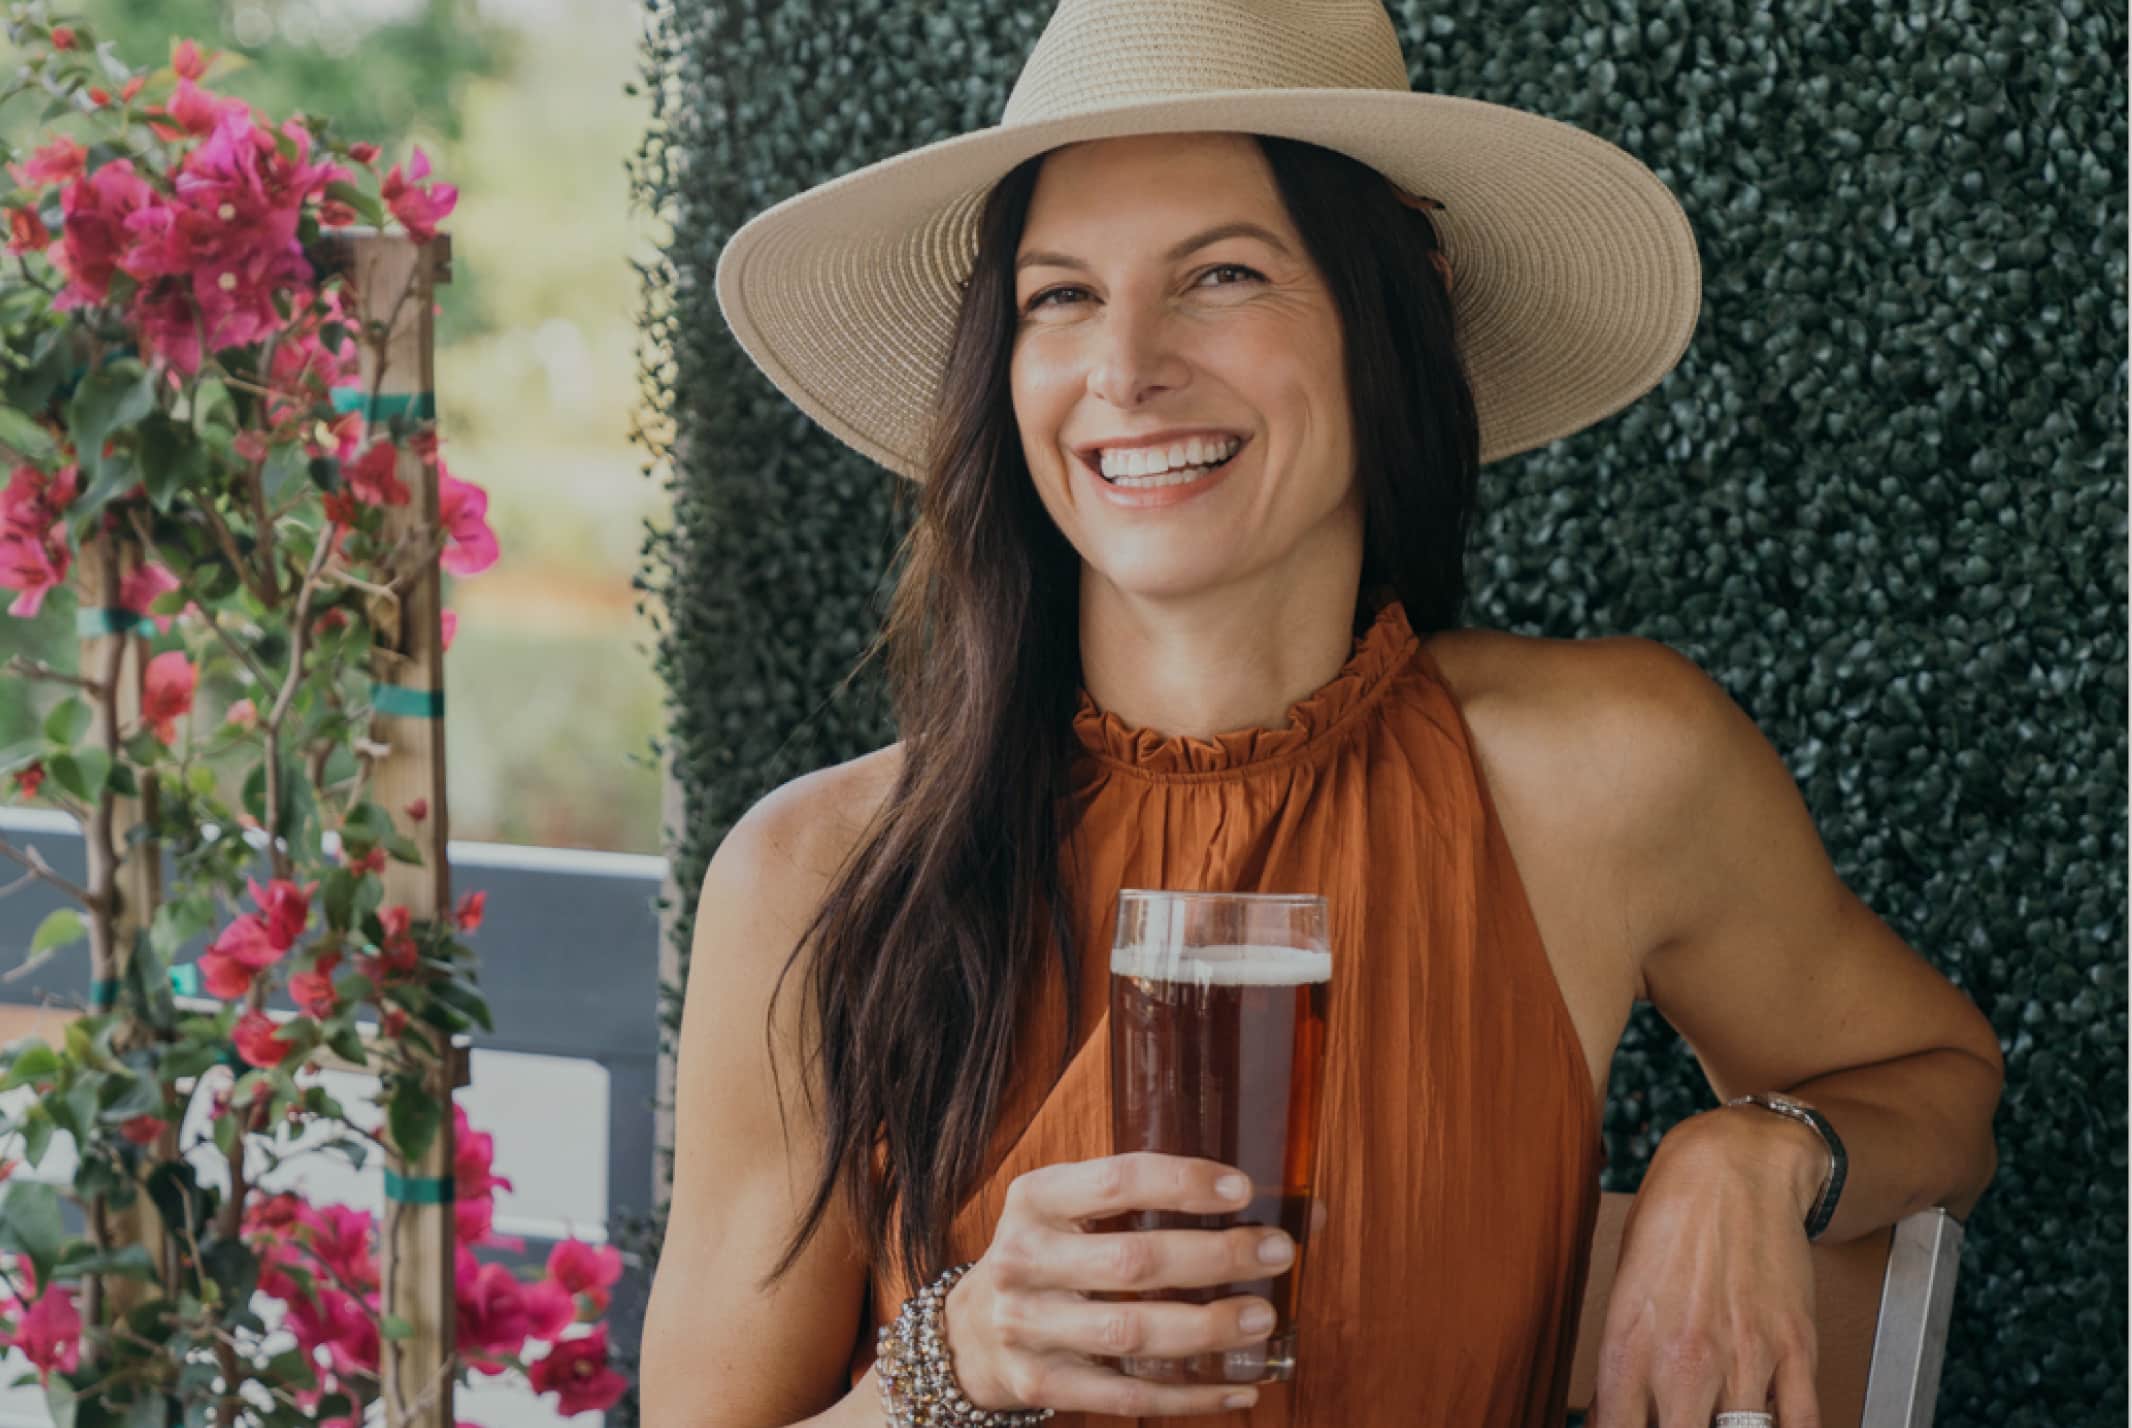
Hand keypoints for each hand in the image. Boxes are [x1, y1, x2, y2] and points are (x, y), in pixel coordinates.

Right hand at [941, 1151, 1293, 1416]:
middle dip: (1216, 1257)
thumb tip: (1277, 1204)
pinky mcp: (1040, 1383)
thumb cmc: (1049, 1255)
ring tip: (1263, 1318)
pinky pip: (1127, 1393)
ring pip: (1132, 1332)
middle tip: (1276, 1252)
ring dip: (1208, 1328)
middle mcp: (1023, 1258)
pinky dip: (1190, 1396)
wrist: (970, 1332)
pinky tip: (1239, 1387)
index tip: (1242, 1190)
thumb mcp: (1071, 1211)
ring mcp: (1027, 1326)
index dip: (1182, 1183)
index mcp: (1036, 1198)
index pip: (1117, 1181)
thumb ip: (1150, 1202)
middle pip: (1133, 1262)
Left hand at [1591, 1110, 1824, 1427]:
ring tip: (1719, 1416)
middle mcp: (1686, 1358)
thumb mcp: (1625, 1286)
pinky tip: (1768, 1424)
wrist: (1734, 1166)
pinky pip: (1801, 1424)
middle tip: (1681, 1419)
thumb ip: (1622, 1357)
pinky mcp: (1796, 1348)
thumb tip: (1611, 1413)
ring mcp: (1746, 1357)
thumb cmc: (1671, 1219)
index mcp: (1631, 1342)